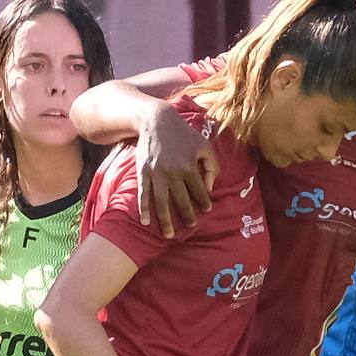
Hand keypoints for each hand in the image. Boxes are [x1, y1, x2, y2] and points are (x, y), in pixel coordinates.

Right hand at [135, 103, 216, 238]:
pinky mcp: (143, 172)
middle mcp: (173, 173)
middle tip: (191, 225)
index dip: (204, 203)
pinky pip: (144, 194)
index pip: (200, 192)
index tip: (206, 210)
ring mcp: (156, 174)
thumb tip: (209, 187)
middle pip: (182, 202)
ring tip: (169, 234)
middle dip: (188, 216)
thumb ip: (212, 166)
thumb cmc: (184, 134)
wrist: (157, 121)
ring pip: (162, 203)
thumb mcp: (204, 145)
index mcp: (189, 167)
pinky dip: (144, 209)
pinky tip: (146, 221)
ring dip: (166, 221)